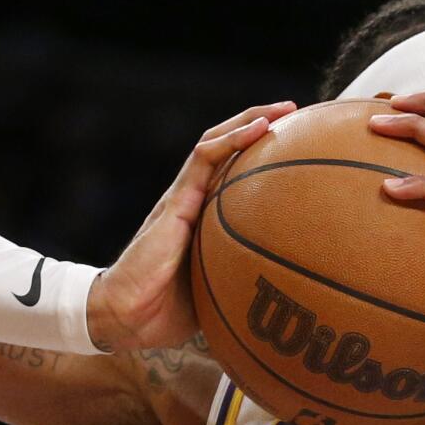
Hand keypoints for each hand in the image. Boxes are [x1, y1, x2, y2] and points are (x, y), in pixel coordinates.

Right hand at [87, 102, 295, 350]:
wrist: (127, 315)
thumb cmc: (168, 310)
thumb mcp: (218, 288)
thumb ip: (244, 277)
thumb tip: (287, 291)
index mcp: (202, 216)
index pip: (232, 172)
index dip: (260, 154)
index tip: (297, 143)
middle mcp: (192, 199)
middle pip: (227, 148)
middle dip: (260, 123)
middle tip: (295, 112)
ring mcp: (182, 197)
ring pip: (216, 143)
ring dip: (249, 120)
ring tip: (284, 109)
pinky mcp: (176, 202)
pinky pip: (204, 159)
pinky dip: (232, 140)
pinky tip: (260, 129)